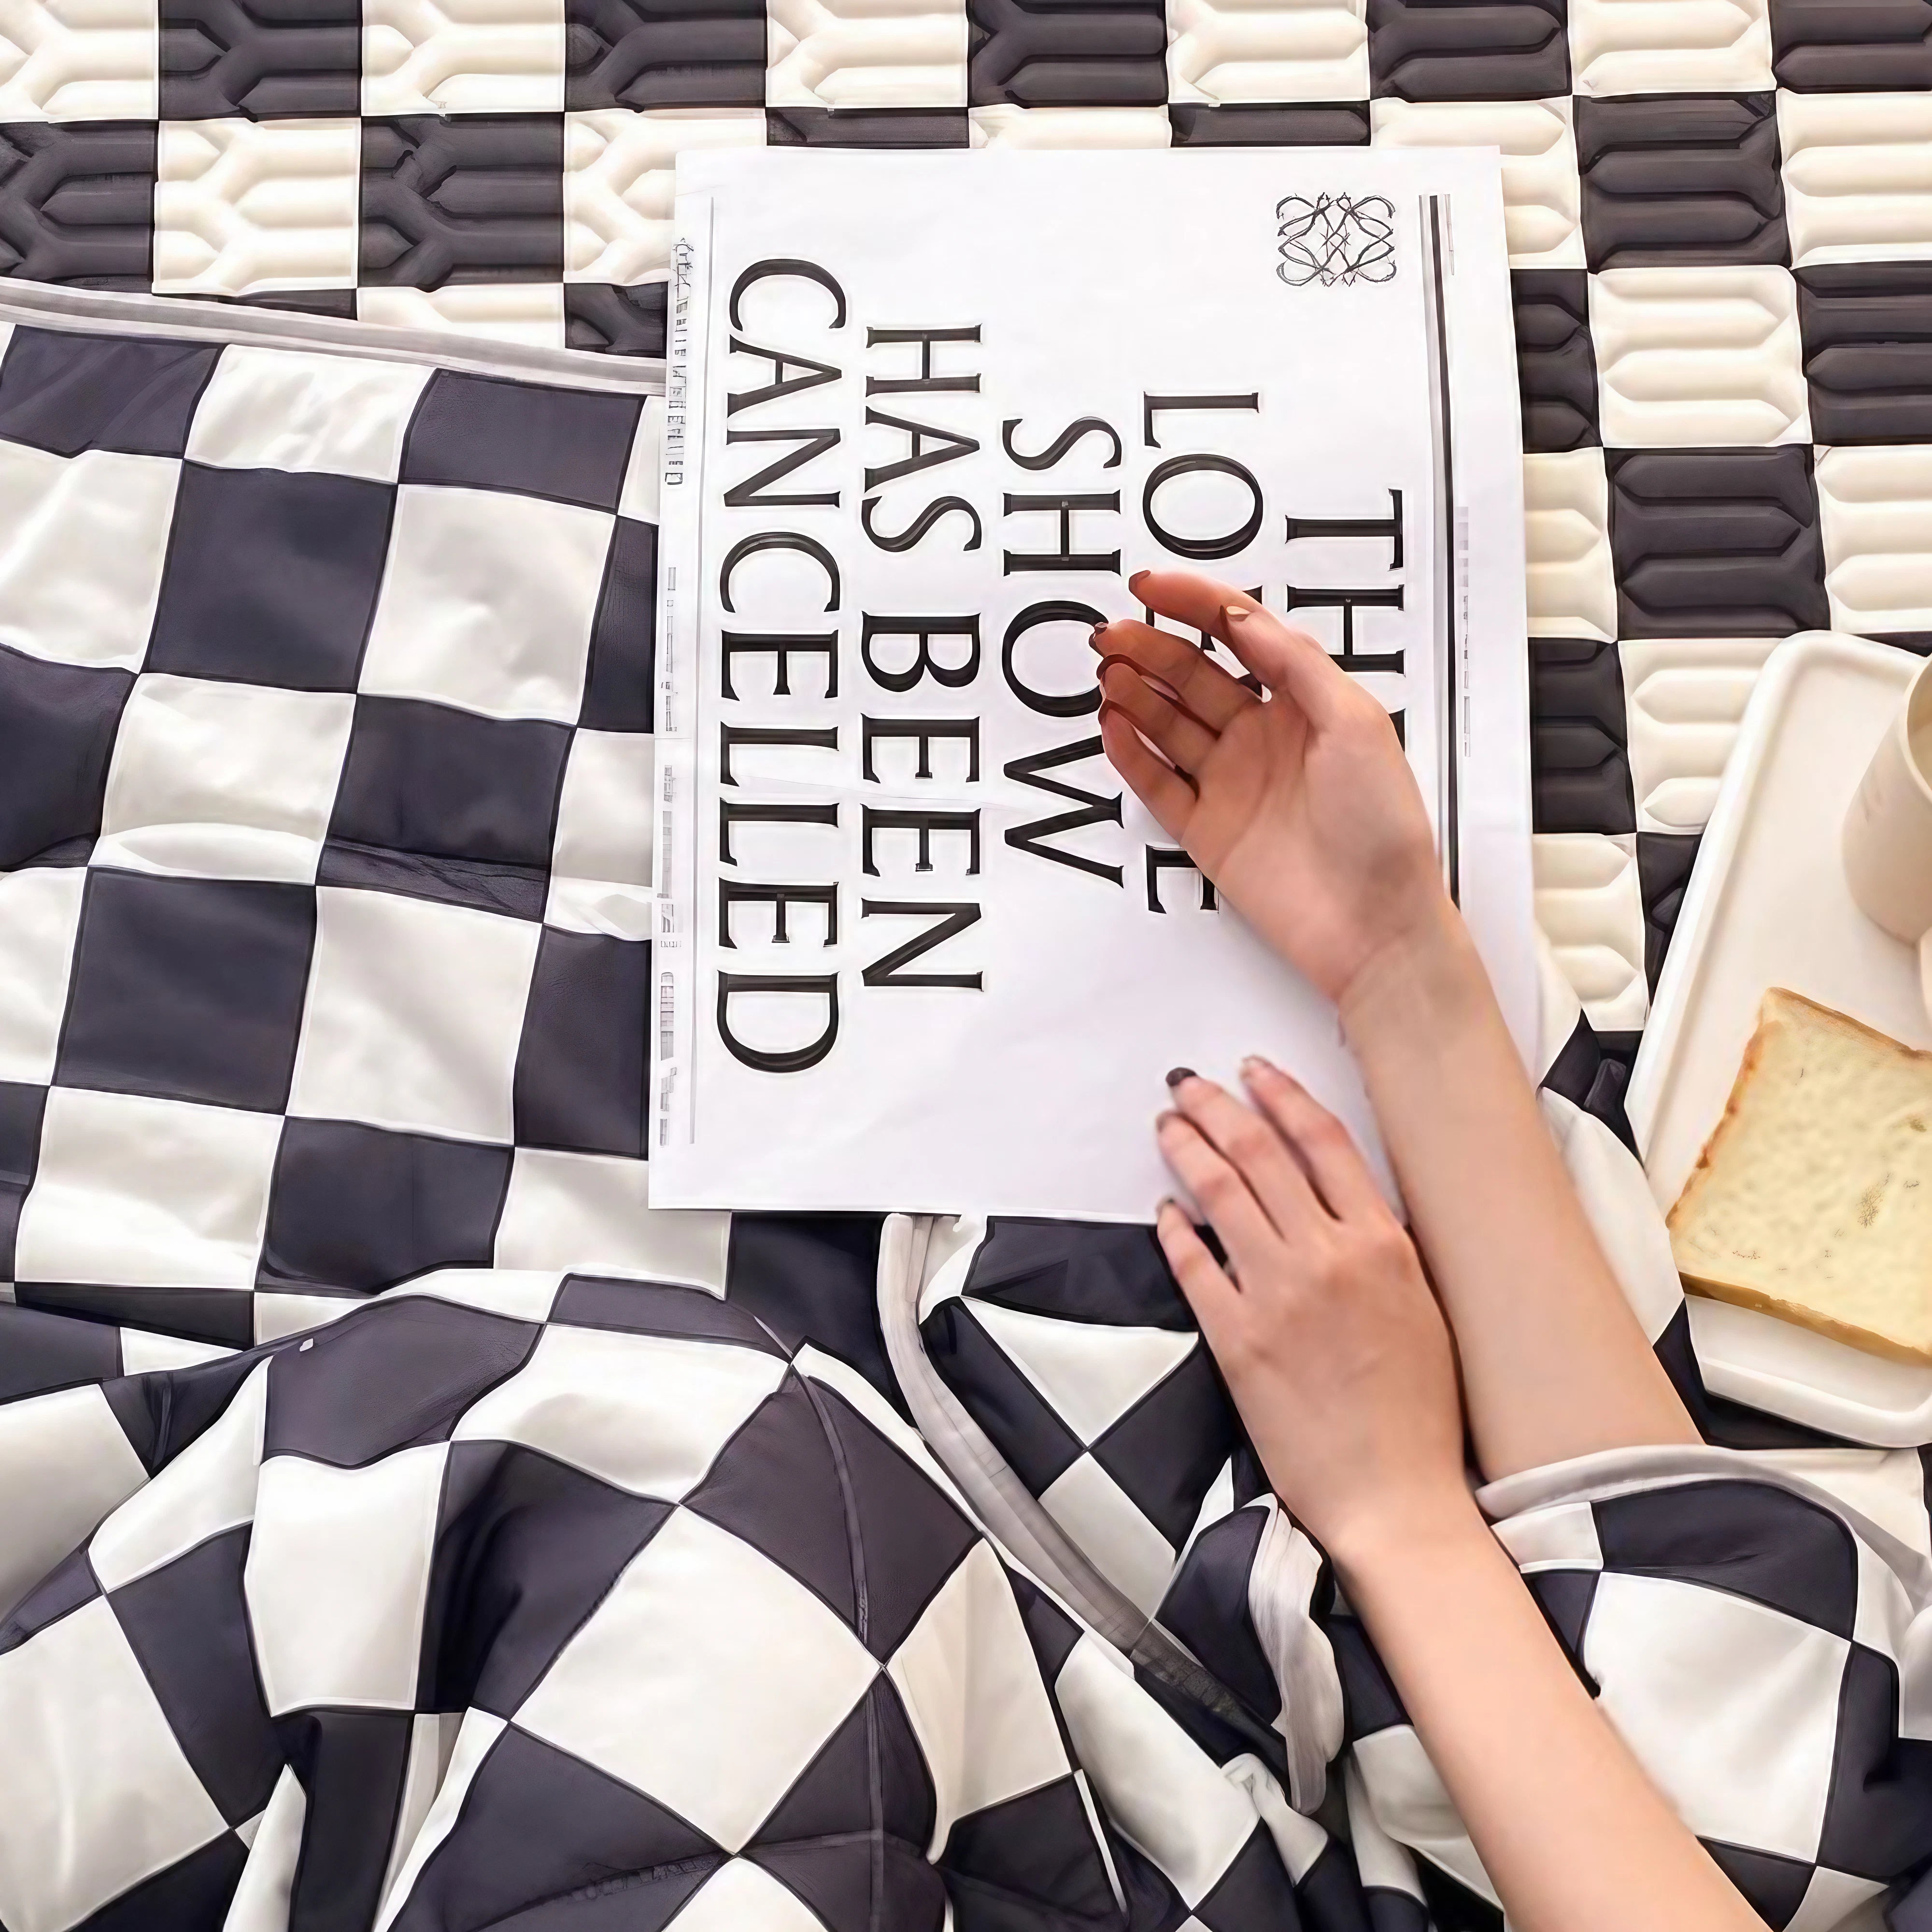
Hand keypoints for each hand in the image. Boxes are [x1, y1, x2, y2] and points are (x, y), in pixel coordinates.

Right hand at [1096, 569, 1445, 1006]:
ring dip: (1136, 693)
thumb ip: (1297, 665)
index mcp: (1305, 705)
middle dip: (1152, 648)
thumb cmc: (1383, 826)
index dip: (1196, 605)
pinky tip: (1113, 725)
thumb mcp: (1356, 723)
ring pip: (1169, 724)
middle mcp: (1263, 738)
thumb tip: (1245, 616)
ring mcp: (1231, 783)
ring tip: (1110, 673)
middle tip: (1113, 633)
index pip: (1241, 636)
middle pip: (1194, 676)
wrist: (1375, 924)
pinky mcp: (1207, 831)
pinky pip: (1157, 783)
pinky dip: (1131, 754)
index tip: (1152, 587)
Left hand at [1154, 1059, 1470, 1563]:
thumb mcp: (1423, 1307)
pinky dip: (1174, 1227)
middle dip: (1216, 1107)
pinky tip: (1165, 1210)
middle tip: (1189, 1086)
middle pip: (1259, 1152)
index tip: (1256, 1072)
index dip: (1282, 1095)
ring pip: (1219, 1193)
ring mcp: (1278, 1295)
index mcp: (1382, 1245)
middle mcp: (1328, 1258)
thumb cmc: (1418, 1414)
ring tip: (1170, 1127)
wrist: (1393, 1494)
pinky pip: (1193, 1263)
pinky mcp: (1237, 1338)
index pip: (1323, 1140)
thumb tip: (1346, 1202)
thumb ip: (1383, 1247)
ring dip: (1187, 1149)